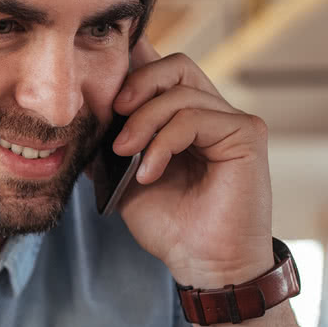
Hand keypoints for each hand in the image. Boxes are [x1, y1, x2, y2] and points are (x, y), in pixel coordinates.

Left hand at [105, 38, 274, 287]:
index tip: (97, 74)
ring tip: (124, 154)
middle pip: (174, 66)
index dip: (132, 62)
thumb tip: (80, 117)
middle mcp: (211, 113)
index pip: (160, 72)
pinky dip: (163, 142)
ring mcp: (231, 120)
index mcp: (184, 118)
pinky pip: (195, 116)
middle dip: (135, 83)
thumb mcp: (123, 180)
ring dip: (143, 121)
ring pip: (180, 90)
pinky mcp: (246, 133)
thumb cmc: (172, 227)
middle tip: (110, 113)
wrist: (204, 264)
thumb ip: (110, 145)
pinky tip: (148, 172)